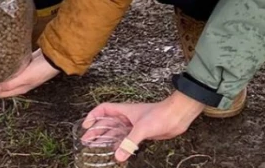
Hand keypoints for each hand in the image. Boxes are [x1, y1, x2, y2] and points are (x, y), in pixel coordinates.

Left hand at [0, 50, 59, 97]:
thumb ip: (10, 84)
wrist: (53, 58)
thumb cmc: (42, 69)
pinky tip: (7, 60)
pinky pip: (13, 67)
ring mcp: (23, 74)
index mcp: (20, 89)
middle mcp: (21, 83)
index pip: (1, 94)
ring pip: (8, 76)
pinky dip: (9, 65)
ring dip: (3, 72)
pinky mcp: (25, 65)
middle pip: (4, 85)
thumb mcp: (25, 78)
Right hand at [85, 91, 204, 162]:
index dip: (93, 116)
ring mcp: (135, 125)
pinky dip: (120, 145)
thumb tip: (118, 156)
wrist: (178, 116)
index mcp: (125, 111)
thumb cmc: (161, 114)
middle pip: (107, 123)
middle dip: (96, 130)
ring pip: (116, 132)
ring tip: (96, 147)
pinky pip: (126, 139)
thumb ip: (130, 142)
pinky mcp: (142, 133)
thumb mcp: (143, 128)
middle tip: (86, 141)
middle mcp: (128, 117)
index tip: (86, 126)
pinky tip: (117, 152)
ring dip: (106, 139)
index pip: (104, 109)